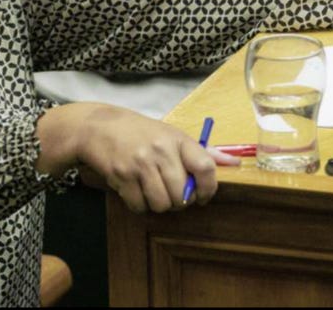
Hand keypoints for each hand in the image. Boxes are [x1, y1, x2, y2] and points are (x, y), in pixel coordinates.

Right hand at [36, 104, 238, 213]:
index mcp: (178, 139)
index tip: (202, 196)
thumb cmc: (140, 132)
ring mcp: (140, 163)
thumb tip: (235, 163)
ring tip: (151, 191)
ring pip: (162, 204)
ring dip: (158, 205)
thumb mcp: (171, 135)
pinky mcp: (122, 175)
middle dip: (178, 201)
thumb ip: (202, 152)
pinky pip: (139, 206)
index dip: (208, 189)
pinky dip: (139, 205)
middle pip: (182, 194)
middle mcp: (161, 150)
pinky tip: (135, 190)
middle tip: (170, 194)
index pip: (206, 168)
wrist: (97, 127)